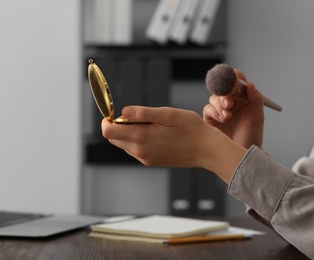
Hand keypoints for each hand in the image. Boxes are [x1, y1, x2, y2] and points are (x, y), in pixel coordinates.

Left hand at [102, 106, 245, 182]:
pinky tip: (156, 134)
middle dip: (120, 125)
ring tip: (153, 125)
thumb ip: (143, 113)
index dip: (107, 120)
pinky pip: (135, 149)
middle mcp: (139, 151)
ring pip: (124, 143)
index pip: (108, 132)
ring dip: (130, 132)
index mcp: (141, 137)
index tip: (115, 113)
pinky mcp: (150, 161)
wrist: (206, 150)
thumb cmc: (190, 128)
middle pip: (114, 138)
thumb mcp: (167, 114)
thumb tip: (122, 111)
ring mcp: (145, 158)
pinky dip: (138, 140)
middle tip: (141, 117)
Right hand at [203, 69, 264, 147]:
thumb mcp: (258, 116)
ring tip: (228, 115)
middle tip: (229, 101)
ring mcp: (219, 110)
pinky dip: (214, 112)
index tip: (234, 79)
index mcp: (243, 98)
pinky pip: (208, 109)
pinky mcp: (210, 119)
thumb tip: (250, 84)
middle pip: (223, 88)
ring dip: (220, 104)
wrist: (242, 154)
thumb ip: (256, 98)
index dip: (234, 77)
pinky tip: (223, 119)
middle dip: (225, 93)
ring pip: (214, 98)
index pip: (237, 81)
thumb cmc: (252, 136)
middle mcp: (231, 102)